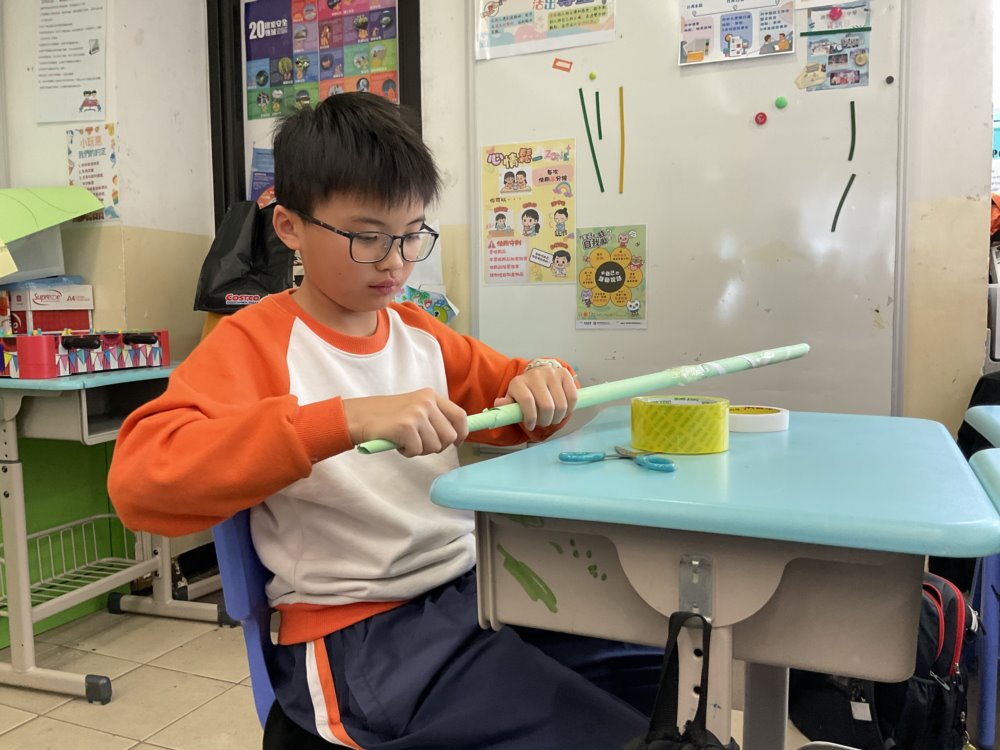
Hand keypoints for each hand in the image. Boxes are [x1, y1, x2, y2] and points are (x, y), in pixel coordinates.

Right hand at [343, 389, 468, 457]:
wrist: (359, 416)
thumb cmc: (387, 416)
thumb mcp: (415, 407)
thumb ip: (434, 417)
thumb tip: (456, 435)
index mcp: (431, 396)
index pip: (460, 415)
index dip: (462, 432)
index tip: (457, 442)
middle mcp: (426, 402)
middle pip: (450, 435)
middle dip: (438, 446)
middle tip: (421, 444)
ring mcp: (417, 413)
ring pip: (435, 446)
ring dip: (421, 449)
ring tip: (406, 441)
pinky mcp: (406, 426)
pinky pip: (418, 450)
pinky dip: (408, 452)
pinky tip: (397, 443)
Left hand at [495, 363, 577, 431]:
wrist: (538, 374)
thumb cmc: (525, 391)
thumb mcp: (513, 398)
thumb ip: (507, 405)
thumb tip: (499, 404)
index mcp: (519, 382)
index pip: (527, 401)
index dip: (531, 417)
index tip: (531, 426)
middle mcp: (535, 375)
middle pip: (547, 406)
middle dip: (546, 421)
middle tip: (543, 423)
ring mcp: (552, 374)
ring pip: (561, 404)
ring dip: (557, 417)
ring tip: (552, 418)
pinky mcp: (565, 374)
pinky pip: (572, 398)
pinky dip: (569, 409)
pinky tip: (562, 411)